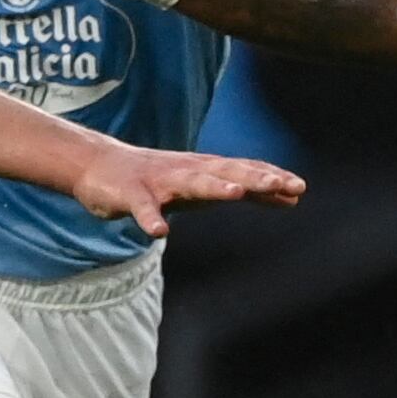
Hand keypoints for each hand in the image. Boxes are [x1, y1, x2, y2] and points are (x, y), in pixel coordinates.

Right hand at [67, 142, 303, 235]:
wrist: (98, 165)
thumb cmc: (159, 179)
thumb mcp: (207, 185)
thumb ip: (248, 191)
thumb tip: (293, 197)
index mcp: (206, 170)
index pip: (244, 170)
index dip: (270, 178)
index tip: (299, 187)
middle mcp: (186, 171)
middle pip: (224, 172)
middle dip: (252, 177)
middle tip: (278, 183)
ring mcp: (158, 182)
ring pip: (189, 183)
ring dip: (212, 186)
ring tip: (234, 193)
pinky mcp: (129, 195)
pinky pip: (142, 208)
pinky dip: (150, 219)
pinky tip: (159, 232)